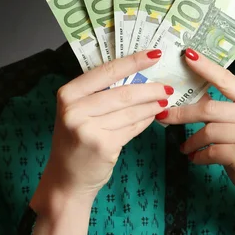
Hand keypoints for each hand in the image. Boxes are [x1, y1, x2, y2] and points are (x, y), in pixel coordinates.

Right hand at [31, 50, 171, 213]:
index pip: (106, 71)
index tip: (154, 54)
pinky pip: (132, 128)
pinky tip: (154, 115)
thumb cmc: (75, 140)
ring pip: (130, 111)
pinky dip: (146, 120)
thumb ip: (98, 93)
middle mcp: (74, 110)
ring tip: (165, 99)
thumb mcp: (77, 111)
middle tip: (167, 86)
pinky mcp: (103, 146)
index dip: (133, 61)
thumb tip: (137, 74)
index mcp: (68, 94)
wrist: (66, 179)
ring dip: (152, 105)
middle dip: (149, 89)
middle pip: (122, 93)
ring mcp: (88, 129)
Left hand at [163, 48, 234, 234]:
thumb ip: (225, 113)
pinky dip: (198, 156)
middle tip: (162, 115)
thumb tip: (192, 96)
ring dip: (191, 140)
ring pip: (208, 130)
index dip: (206, 67)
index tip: (186, 54)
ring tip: (184, 147)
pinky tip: (196, 159)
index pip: (227, 80)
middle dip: (182, 112)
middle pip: (211, 107)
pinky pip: (211, 150)